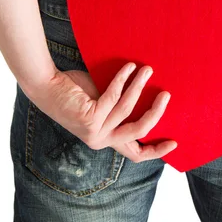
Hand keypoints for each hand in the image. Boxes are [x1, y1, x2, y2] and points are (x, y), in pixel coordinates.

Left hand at [24, 62, 176, 162]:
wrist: (47, 87)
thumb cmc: (75, 94)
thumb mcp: (103, 105)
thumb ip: (122, 109)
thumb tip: (150, 95)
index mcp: (106, 140)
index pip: (136, 154)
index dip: (157, 151)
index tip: (174, 142)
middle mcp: (101, 140)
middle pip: (140, 131)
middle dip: (156, 112)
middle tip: (166, 94)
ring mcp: (95, 131)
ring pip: (128, 109)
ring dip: (140, 86)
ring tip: (148, 69)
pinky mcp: (90, 118)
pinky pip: (114, 96)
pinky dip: (123, 79)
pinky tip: (129, 67)